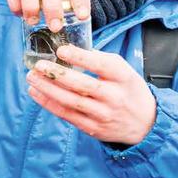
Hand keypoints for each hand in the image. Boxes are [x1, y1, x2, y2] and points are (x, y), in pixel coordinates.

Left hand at [25, 44, 156, 145]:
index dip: (80, 57)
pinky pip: (67, 115)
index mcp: (123, 77)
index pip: (101, 65)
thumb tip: (71, 49)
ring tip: (32, 77)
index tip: (61, 50)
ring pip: (71, 102)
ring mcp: (103, 114)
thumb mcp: (123, 70)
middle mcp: (114, 97)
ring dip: (48, 89)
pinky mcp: (93, 128)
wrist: (145, 123)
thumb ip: (100, 60)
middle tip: (38, 65)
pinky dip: (49, 104)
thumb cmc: (128, 89)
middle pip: (83, 86)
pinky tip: (37, 93)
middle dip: (58, 75)